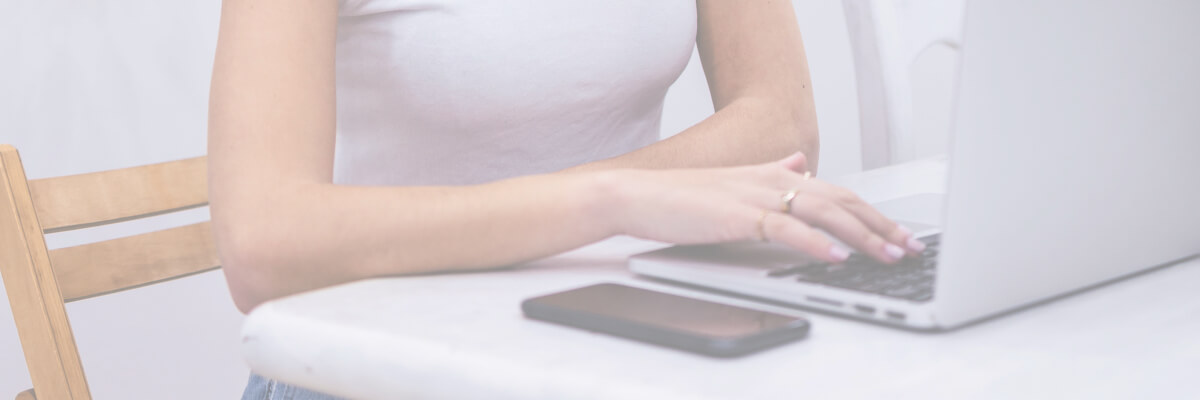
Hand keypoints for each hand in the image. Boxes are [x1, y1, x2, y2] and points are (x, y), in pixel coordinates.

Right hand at [600, 152, 924, 262]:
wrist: (637, 194)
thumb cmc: (680, 197)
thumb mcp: (734, 181)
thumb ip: (771, 172)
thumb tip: (799, 163)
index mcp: (772, 173)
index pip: (835, 192)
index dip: (870, 212)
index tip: (896, 232)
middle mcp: (771, 179)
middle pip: (839, 200)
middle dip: (878, 224)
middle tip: (908, 245)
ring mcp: (755, 196)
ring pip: (821, 213)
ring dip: (859, 234)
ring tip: (885, 253)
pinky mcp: (738, 215)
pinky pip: (786, 228)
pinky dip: (814, 243)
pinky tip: (834, 256)